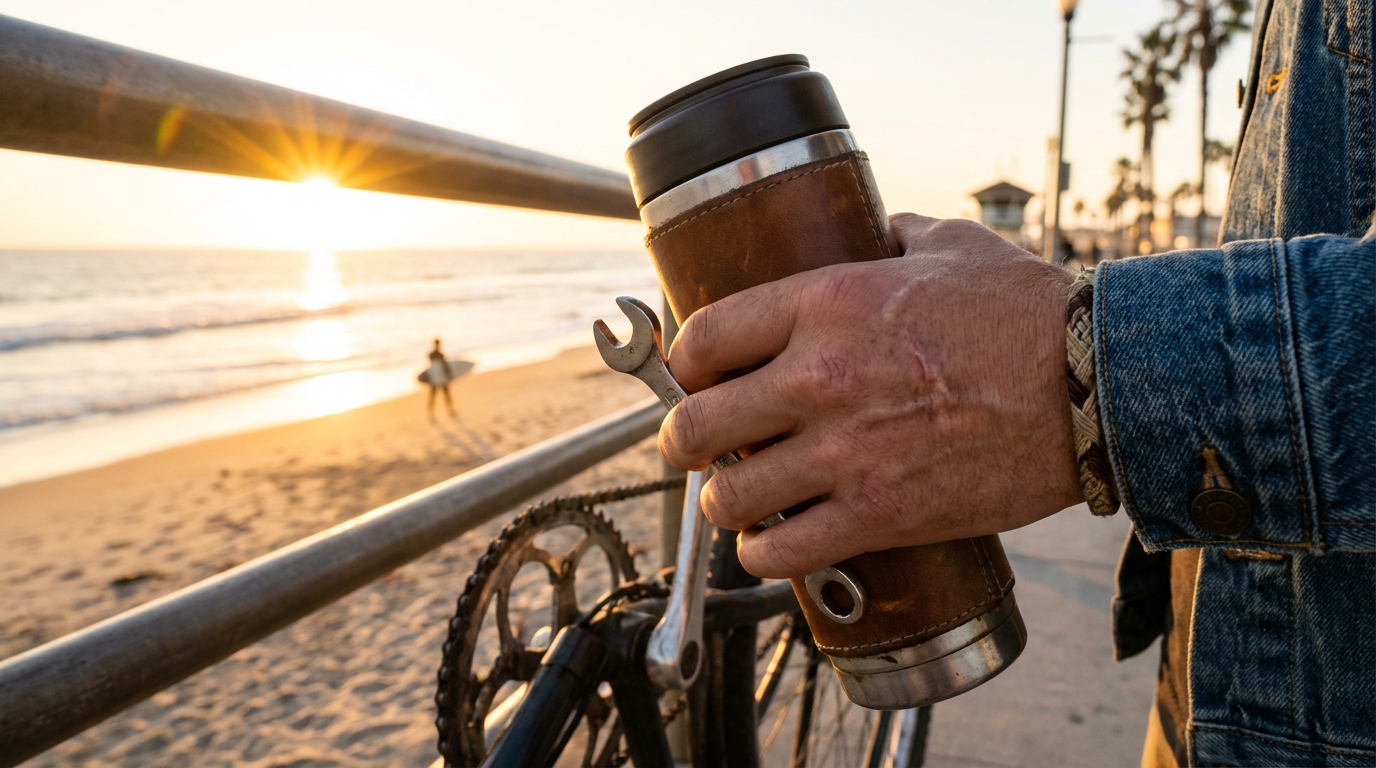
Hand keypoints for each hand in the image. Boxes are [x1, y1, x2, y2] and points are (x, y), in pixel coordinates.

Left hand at [659, 213, 1083, 578]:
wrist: (1098, 386)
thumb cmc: (1028, 312)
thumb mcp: (950, 245)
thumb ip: (892, 237)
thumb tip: (872, 233)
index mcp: (826, 303)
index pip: (705, 337)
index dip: (684, 363)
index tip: (692, 376)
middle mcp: (820, 376)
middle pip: (696, 423)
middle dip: (686, 438)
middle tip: (699, 444)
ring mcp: (846, 452)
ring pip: (728, 496)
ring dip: (724, 501)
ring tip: (741, 498)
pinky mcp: (879, 514)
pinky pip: (781, 552)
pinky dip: (764, 554)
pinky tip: (774, 542)